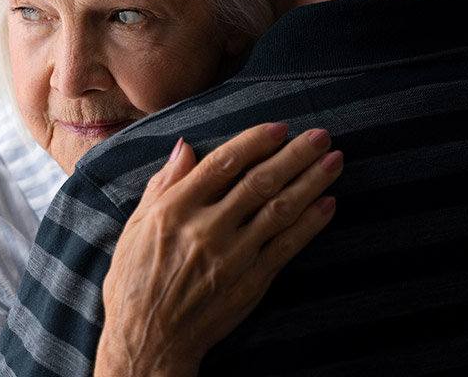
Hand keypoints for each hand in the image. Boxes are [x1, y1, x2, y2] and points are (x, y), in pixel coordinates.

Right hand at [96, 124, 342, 376]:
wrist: (147, 340)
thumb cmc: (133, 281)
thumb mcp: (135, 226)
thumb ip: (163, 184)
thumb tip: (185, 146)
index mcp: (174, 210)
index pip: (223, 163)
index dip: (255, 142)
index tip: (279, 127)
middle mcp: (206, 229)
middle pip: (259, 182)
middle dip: (295, 155)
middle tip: (321, 135)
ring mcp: (232, 257)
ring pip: (279, 210)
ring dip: (311, 182)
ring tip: (334, 161)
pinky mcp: (250, 283)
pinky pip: (286, 247)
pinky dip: (309, 225)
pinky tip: (328, 205)